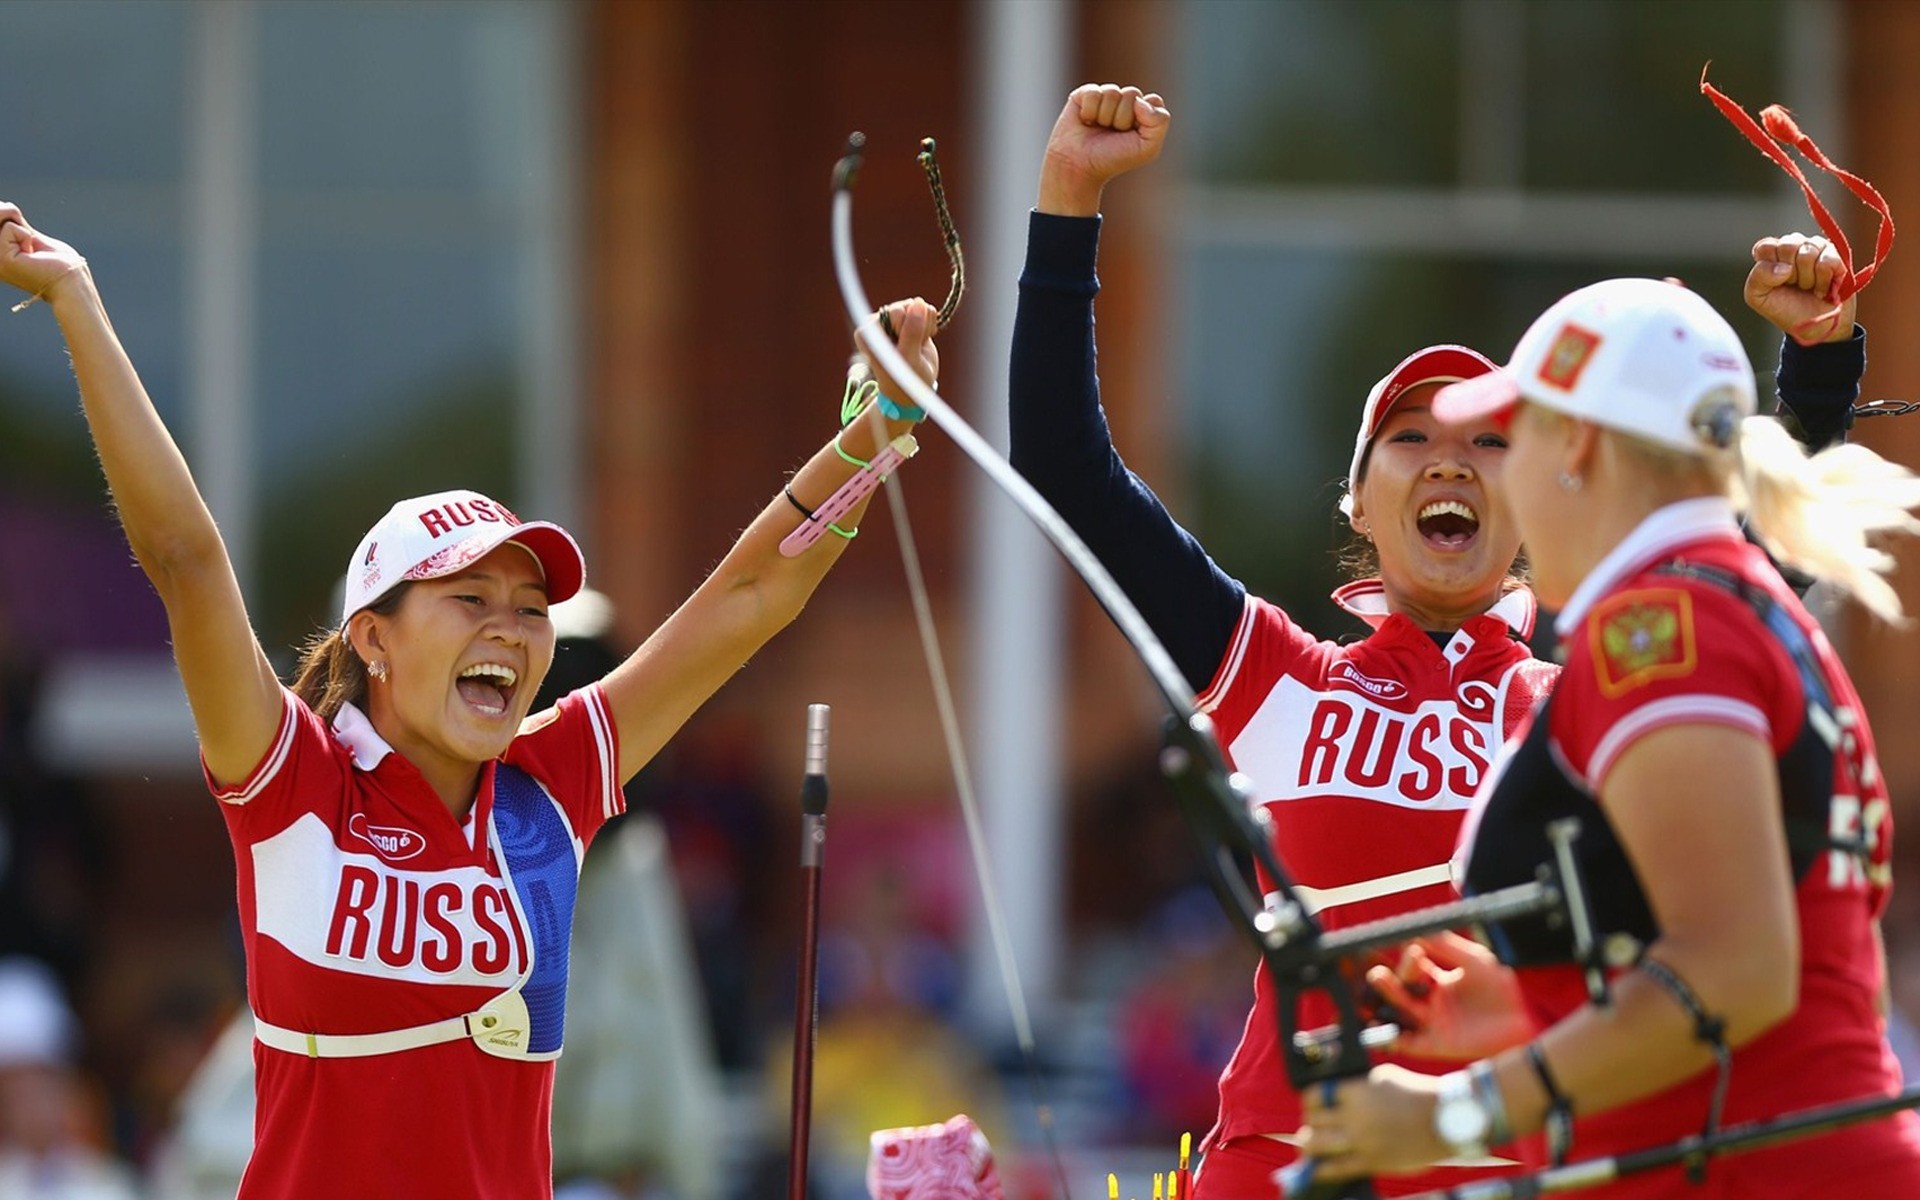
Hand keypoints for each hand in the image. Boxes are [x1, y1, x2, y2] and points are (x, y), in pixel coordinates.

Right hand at [0, 203, 89, 304]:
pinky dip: (25, 235)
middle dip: (8, 214)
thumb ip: (13, 224)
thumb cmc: (58, 264)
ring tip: (29, 244)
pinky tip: (31, 253)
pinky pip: (9, 227)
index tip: (25, 239)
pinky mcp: (1, 258)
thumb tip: (3, 205)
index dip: (6, 215)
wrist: (71, 283)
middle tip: (28, 238)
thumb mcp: (30, 237)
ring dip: (19, 225)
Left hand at [857, 297, 939, 411]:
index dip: (906, 330)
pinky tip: (923, 340)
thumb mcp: (908, 359)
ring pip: (917, 306)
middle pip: (905, 307)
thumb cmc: (905, 380)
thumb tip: (919, 303)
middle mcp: (878, 321)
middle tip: (912, 349)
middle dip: (916, 328)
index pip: (894, 313)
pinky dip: (930, 325)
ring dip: (924, 327)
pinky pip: (926, 309)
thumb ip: (912, 331)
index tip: (903, 350)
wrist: (913, 391)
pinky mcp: (909, 318)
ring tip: (917, 346)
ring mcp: (894, 319)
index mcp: (868, 331)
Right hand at [1037, 84, 1170, 216]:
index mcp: (1144, 112)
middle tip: (1112, 134)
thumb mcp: (1148, 148)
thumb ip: (1159, 121)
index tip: (1132, 136)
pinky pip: (1093, 93)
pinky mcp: (1084, 94)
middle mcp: (1125, 101)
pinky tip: (1086, 122)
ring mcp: (1105, 96)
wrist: (1080, 167)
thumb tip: (1139, 100)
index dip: (1144, 119)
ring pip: (1112, 92)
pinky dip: (1089, 111)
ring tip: (1098, 129)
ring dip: (1104, 116)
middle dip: (1122, 118)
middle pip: (1132, 94)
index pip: (1153, 101)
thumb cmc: (1114, 159)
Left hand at [1298, 1066, 1450, 1179]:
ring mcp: (1362, 1140)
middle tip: (1310, 1125)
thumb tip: (1337, 1093)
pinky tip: (1317, 1169)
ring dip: (1308, 1145)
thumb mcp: (1382, 1076)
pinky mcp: (1373, 1161)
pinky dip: (1323, 1170)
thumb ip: (1357, 1085)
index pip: (1315, 1095)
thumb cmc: (1416, 1093)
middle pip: (1313, 1121)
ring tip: (1306, 1145)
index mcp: (1355, 1091)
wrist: (1445, 1118)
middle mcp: (1355, 1116)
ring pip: (1319, 1145)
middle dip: (1308, 1123)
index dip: (1309, 1101)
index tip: (1311, 1104)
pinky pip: (1339, 1168)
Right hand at [1367, 932, 1534, 1060]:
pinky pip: (1407, 1043)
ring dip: (1386, 997)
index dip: (1410, 960)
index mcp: (1440, 981)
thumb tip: (1415, 931)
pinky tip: (1378, 1026)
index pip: (1414, 968)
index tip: (1414, 951)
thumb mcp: (1474, 959)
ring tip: (1378, 980)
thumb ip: (1446, 945)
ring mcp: (1433, 1024)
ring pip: (1400, 1011)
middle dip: (1386, 979)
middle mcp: (1432, 1002)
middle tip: (1378, 971)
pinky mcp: (1436, 1044)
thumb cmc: (1502, 987)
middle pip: (1400, 989)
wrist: (1523, 1019)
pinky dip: (1390, 1037)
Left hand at [1745, 232, 1854, 345]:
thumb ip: (1757, 278)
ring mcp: (1815, 248)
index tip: (1775, 282)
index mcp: (1770, 254)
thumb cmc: (1785, 309)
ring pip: (1809, 251)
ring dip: (1809, 278)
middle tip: (1794, 285)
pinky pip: (1829, 259)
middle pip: (1788, 246)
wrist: (1815, 326)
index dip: (1770, 266)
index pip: (1765, 246)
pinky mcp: (1836, 255)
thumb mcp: (1758, 298)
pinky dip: (1825, 279)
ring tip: (1809, 287)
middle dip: (1791, 273)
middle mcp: (1792, 246)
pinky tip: (1823, 287)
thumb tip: (1784, 267)